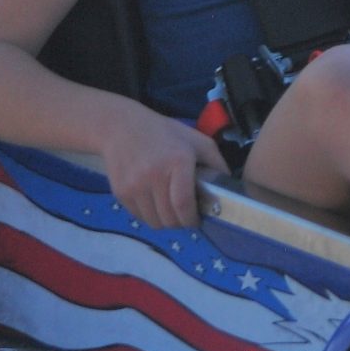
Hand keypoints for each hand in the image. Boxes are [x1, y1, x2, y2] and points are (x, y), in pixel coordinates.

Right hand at [101, 107, 222, 229]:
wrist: (122, 128)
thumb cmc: (164, 134)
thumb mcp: (197, 141)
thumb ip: (216, 164)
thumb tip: (228, 189)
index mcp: (177, 162)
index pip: (184, 204)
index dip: (192, 219)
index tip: (198, 220)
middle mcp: (154, 176)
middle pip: (169, 218)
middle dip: (182, 223)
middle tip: (186, 215)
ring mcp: (134, 186)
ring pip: (154, 222)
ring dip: (166, 221)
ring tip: (171, 210)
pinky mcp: (121, 193)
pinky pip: (139, 217)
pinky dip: (150, 216)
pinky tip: (156, 203)